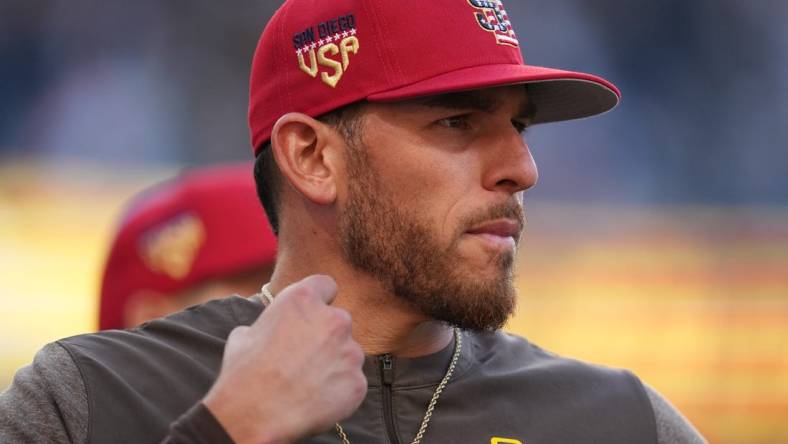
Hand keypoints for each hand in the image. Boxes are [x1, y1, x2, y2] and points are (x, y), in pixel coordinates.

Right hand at [203, 275, 366, 443]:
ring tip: (308, 383)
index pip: (326, 285)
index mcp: (303, 300)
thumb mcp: (245, 334)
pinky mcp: (358, 382)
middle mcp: (333, 319)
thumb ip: (270, 323)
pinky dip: (340, 390)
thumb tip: (272, 329)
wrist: (254, 414)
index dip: (320, 299)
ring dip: (334, 363)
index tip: (314, 313)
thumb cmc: (244, 373)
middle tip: (306, 357)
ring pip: (349, 353)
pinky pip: (353, 382)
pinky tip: (317, 400)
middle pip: (339, 321)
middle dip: (326, 336)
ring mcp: (350, 351)